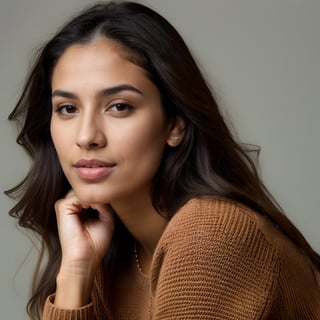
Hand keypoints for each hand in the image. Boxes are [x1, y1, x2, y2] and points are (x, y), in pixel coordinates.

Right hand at [54, 189, 113, 307]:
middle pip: (87, 189)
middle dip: (99, 195)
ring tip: (103, 209)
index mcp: (79, 208)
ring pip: (84, 190)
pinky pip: (79, 195)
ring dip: (96, 197)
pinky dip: (91, 200)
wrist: (86, 259)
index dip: (103, 195)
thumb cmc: (95, 244)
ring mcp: (64, 205)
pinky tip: (96, 208)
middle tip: (108, 205)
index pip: (91, 192)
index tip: (113, 201)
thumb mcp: (107, 218)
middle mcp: (70, 205)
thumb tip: (102, 192)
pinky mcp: (62, 207)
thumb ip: (105, 204)